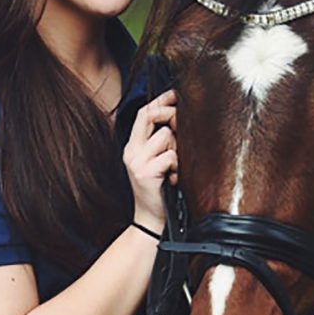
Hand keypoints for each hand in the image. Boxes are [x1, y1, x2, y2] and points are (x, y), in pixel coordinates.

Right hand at [122, 89, 177, 230]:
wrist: (151, 220)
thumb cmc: (160, 190)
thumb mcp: (157, 162)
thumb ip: (162, 142)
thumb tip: (181, 117)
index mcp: (133, 146)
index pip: (144, 112)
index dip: (161, 100)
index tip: (176, 94)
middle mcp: (131, 151)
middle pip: (150, 116)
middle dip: (171, 116)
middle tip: (182, 130)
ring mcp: (136, 161)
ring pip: (166, 136)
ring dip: (177, 149)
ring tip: (175, 167)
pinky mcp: (145, 173)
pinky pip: (171, 156)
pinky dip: (178, 166)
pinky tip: (174, 178)